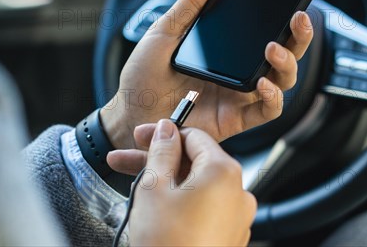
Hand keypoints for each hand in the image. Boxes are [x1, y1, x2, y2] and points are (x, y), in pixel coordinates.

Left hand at [101, 0, 312, 149]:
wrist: (130, 113)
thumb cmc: (143, 76)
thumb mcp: (163, 32)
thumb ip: (190, 5)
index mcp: (225, 51)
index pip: (264, 33)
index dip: (284, 21)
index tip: (292, 3)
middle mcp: (238, 73)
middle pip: (283, 56)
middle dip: (298, 38)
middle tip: (298, 19)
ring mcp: (239, 96)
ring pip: (282, 82)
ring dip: (286, 64)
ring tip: (272, 49)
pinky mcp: (236, 119)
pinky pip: (267, 110)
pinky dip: (272, 97)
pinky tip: (262, 84)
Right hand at [127, 119, 255, 245]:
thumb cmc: (167, 244)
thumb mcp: (154, 187)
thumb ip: (161, 151)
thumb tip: (167, 130)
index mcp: (224, 172)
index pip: (194, 137)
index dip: (163, 134)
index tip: (141, 136)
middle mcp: (238, 193)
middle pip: (194, 162)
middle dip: (159, 160)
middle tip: (128, 159)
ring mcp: (236, 218)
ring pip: (197, 186)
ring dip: (166, 181)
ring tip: (135, 187)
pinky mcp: (229, 237)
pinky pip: (205, 208)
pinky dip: (182, 202)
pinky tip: (156, 207)